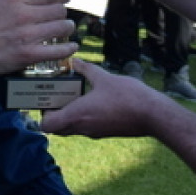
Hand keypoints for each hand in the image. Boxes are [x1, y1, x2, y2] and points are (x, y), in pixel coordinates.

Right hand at [0, 0, 76, 74]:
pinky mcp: (29, 54)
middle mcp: (24, 13)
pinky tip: (72, 47)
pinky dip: (68, 48)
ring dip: (67, 28)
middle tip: (62, 16)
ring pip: (61, 27)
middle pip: (58, 9)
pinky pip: (57, 50)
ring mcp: (28, 34)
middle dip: (62, 13)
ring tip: (67, 29)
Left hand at [40, 60, 167, 137]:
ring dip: (68, 116)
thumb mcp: (104, 77)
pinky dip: (82, 118)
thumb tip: (75, 61)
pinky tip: (92, 102)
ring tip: (74, 96)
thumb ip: (87, 70)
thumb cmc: (128, 96)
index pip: (46, 125)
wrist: (153, 115)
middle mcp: (82, 128)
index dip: (42, 114)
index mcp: (77, 115)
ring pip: (71, 130)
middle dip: (53, 115)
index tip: (47, 100)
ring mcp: (94, 133)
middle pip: (57, 129)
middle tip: (58, 97)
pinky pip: (85, 128)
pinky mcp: (105, 133)